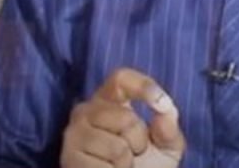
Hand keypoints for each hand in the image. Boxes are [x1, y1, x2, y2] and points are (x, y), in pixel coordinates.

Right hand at [61, 68, 184, 167]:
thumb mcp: (165, 148)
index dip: (143, 87)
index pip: (121, 79)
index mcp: (107, 101)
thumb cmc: (143, 167)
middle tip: (132, 153)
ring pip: (117, 147)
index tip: (162, 105)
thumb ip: (169, 129)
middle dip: (138, 141)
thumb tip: (164, 112)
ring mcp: (74, 135)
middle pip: (126, 117)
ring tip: (118, 166)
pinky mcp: (69, 158)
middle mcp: (85, 112)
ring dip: (126, 163)